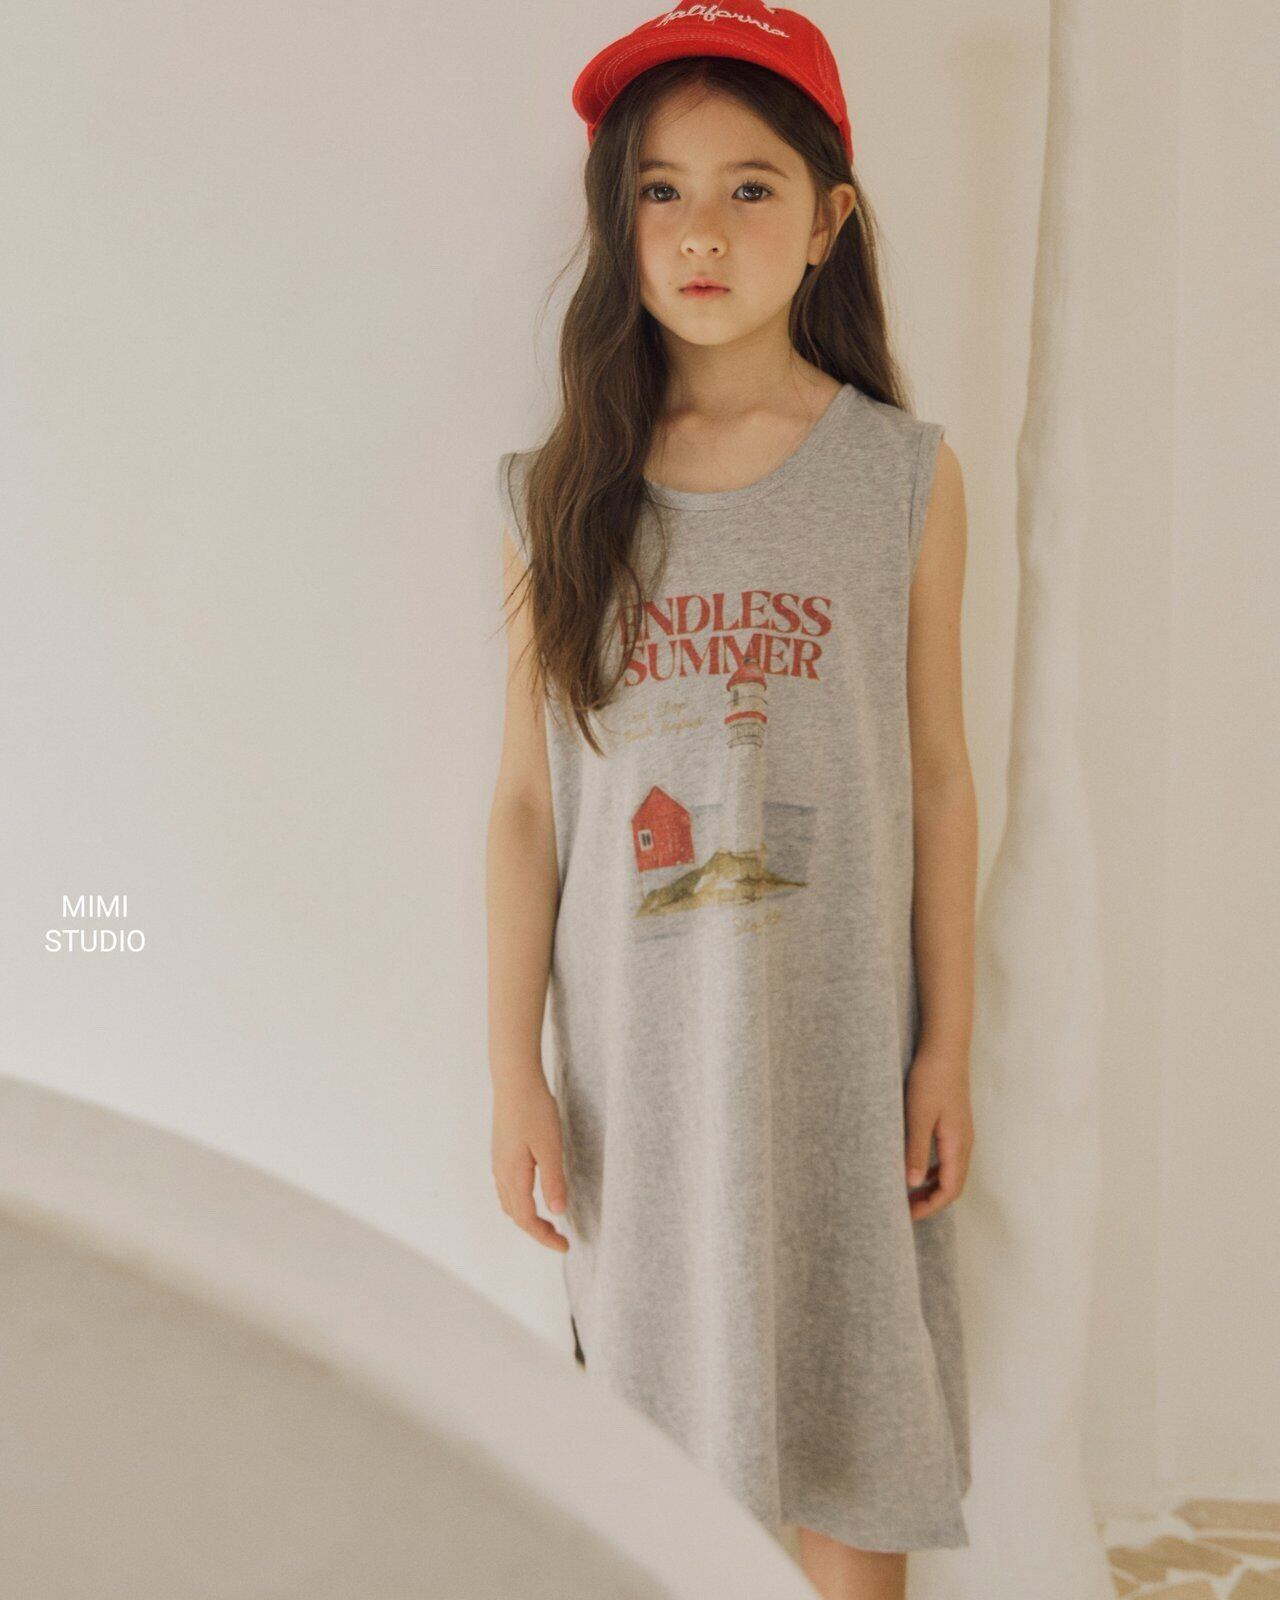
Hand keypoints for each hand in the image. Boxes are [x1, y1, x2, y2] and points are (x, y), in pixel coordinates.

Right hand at [491, 1074, 569, 1251]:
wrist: (514, 1080)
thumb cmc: (533, 1110)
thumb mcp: (550, 1147)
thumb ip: (553, 1181)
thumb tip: (557, 1212)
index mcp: (513, 1175)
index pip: (527, 1220)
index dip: (544, 1237)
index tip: (565, 1246)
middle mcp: (501, 1173)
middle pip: (516, 1216)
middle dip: (537, 1231)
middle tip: (560, 1238)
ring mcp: (498, 1162)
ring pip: (509, 1203)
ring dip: (527, 1218)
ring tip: (548, 1221)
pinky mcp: (500, 1152)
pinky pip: (506, 1189)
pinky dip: (520, 1202)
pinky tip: (533, 1195)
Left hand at [903, 1045, 972, 1219]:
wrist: (945, 1049)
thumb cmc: (931, 1080)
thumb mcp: (918, 1116)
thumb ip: (915, 1150)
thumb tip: (911, 1184)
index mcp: (957, 1145)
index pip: (949, 1189)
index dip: (929, 1207)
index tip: (906, 1215)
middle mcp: (964, 1144)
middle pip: (952, 1185)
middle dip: (930, 1202)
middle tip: (903, 1210)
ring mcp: (962, 1135)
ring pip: (950, 1172)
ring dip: (931, 1187)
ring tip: (907, 1194)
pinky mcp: (955, 1125)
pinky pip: (947, 1158)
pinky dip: (932, 1170)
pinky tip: (916, 1169)